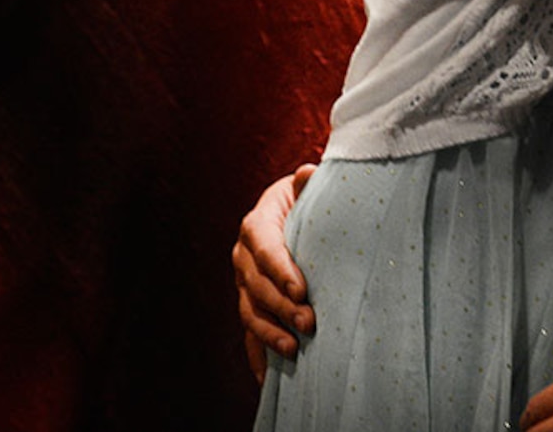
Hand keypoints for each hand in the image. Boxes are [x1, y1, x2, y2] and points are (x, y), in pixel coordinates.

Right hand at [232, 163, 316, 379]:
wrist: (295, 214)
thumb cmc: (306, 201)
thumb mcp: (307, 189)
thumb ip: (308, 184)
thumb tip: (308, 172)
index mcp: (257, 225)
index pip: (265, 248)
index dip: (281, 269)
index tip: (302, 289)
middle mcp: (244, 256)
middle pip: (256, 285)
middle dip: (281, 305)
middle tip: (308, 321)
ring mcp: (244, 283)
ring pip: (249, 311)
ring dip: (269, 332)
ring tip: (293, 349)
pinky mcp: (250, 304)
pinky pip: (249, 332)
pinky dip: (257, 354)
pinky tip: (266, 379)